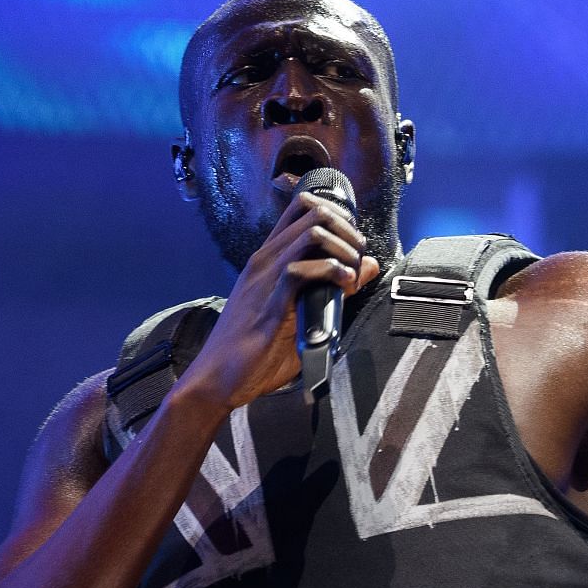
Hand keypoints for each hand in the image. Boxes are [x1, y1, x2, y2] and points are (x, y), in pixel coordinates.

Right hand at [177, 192, 380, 412]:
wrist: (218, 377)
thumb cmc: (255, 349)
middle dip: (347, 229)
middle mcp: (265, 260)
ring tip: (353, 270)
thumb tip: (368, 266)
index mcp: (268, 259)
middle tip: (359, 254)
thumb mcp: (301, 309)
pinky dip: (330, 271)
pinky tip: (343, 283)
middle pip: (314, 214)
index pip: (301, 210)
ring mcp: (265, 277)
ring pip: (311, 234)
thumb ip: (333, 286)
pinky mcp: (270, 301)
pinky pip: (301, 270)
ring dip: (342, 248)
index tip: (353, 239)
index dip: (336, 214)